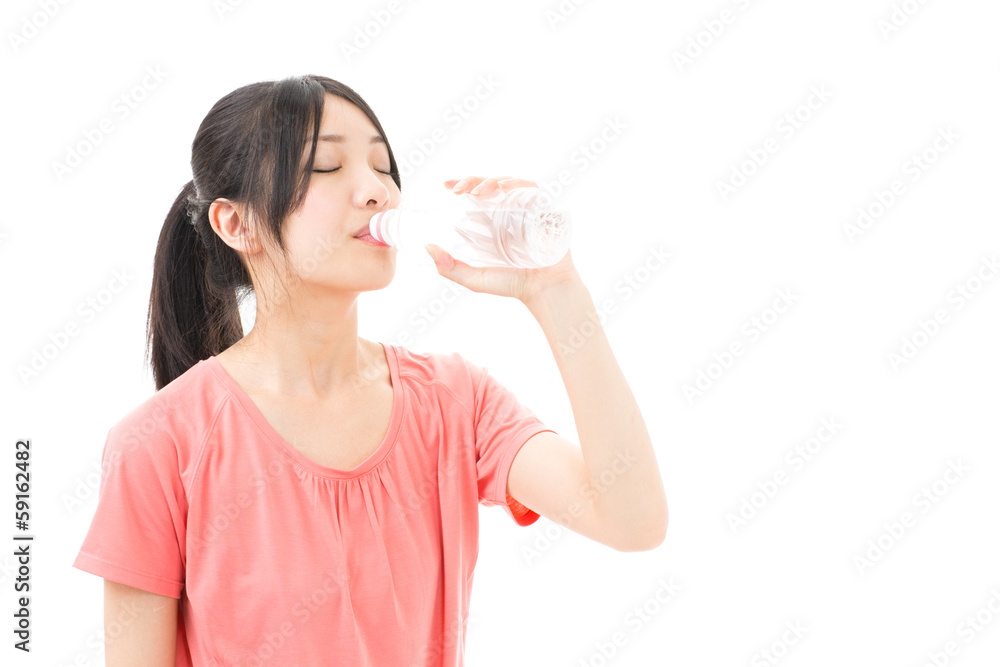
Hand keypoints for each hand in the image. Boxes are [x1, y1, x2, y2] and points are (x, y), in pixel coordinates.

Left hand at [427, 176, 579, 302]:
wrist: (543, 290)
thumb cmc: (511, 284)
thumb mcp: (473, 278)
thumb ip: (448, 267)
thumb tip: (426, 246)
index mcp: (492, 221)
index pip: (475, 194)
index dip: (461, 184)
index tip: (445, 186)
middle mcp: (509, 211)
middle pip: (489, 185)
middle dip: (471, 180)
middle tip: (456, 189)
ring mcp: (527, 208)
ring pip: (507, 182)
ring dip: (490, 181)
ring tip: (476, 191)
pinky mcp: (543, 208)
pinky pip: (531, 188)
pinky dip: (516, 183)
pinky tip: (503, 187)